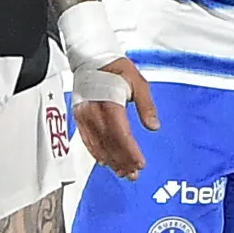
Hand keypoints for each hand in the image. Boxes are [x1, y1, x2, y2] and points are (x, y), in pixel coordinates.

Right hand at [73, 58, 159, 178]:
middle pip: (109, 143)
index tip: (140, 164)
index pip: (121, 134)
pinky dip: (95, 152)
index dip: (130, 152)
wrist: (92, 58)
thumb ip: (146, 106)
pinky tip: (104, 161)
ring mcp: (84, 116)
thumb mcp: (138, 82)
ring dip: (110, 160)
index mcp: (110, 103)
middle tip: (133, 174)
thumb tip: (154, 126)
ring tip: (122, 171)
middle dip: (122, 161)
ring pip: (97, 145)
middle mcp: (94, 112)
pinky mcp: (80, 117)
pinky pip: (87, 140)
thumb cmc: (116, 68)